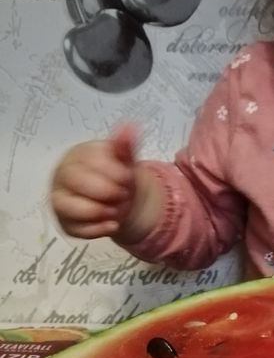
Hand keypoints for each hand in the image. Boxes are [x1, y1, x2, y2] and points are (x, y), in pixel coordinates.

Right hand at [50, 123, 161, 242]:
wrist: (121, 198)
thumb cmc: (117, 174)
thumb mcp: (125, 160)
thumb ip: (125, 146)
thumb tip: (129, 128)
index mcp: (77, 155)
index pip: (87, 160)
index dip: (110, 170)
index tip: (128, 177)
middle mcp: (63, 176)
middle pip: (75, 181)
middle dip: (104, 190)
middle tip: (124, 194)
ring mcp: (60, 200)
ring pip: (66, 206)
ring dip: (97, 211)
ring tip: (116, 211)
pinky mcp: (65, 222)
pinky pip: (74, 229)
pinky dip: (96, 230)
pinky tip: (113, 225)